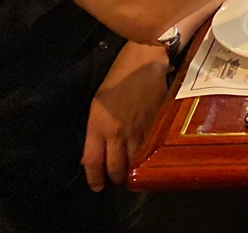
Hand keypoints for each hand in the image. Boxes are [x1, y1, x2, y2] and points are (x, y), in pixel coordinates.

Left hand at [81, 41, 170, 190]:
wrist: (146, 61)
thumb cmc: (119, 77)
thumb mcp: (98, 104)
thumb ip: (96, 130)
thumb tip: (94, 153)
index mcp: (98, 125)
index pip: (92, 162)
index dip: (93, 179)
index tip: (96, 185)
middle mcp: (117, 132)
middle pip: (115, 169)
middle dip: (115, 178)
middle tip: (115, 178)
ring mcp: (138, 130)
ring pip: (134, 163)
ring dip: (132, 171)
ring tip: (131, 171)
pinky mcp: (155, 126)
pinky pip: (150, 150)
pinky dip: (147, 158)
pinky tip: (146, 157)